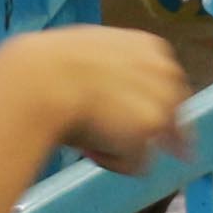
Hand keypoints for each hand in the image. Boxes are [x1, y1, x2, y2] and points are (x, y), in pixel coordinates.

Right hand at [0, 23, 193, 172]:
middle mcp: (166, 73)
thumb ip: (114, 70)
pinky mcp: (149, 132)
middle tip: (117, 142)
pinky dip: (112, 161)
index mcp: (151, 48)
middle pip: (172, 116)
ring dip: (122, 146)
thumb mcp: (92, 53)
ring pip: (150, 143)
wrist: (41, 79)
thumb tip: (112, 90)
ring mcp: (161, 103)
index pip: (168, 83)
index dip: (149, 106)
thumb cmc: (51, 64)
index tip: (138, 121)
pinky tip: (89, 147)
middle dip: (149, 133)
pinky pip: (134, 164)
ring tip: (88, 138)